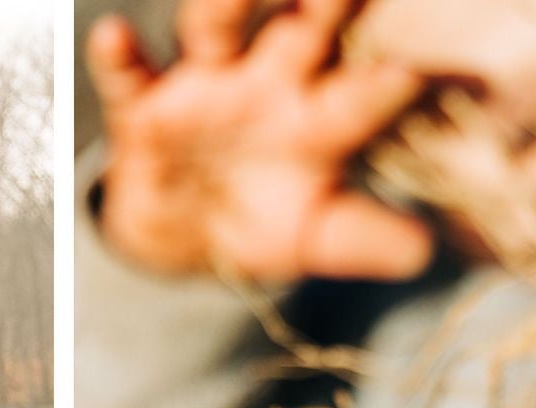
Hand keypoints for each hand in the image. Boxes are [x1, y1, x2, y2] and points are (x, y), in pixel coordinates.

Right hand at [88, 0, 431, 282]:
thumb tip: (422, 254)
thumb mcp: (315, 237)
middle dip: (325, 1)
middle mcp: (271, 81)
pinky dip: (118, 58)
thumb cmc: (264, 218)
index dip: (389, 82)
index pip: (365, 93)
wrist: (184, 235)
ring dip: (229, 2)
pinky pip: (129, 76)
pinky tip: (113, 36)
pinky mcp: (145, 105)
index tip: (412, 71)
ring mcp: (206, 84)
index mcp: (323, 116)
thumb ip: (363, 239)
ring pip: (216, 26)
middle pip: (302, 27)